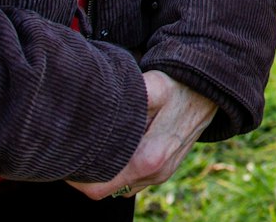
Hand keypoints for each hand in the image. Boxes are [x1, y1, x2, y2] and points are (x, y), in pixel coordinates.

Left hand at [69, 70, 217, 199]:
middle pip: (106, 190)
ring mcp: (159, 176)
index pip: (99, 188)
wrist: (210, 92)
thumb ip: (130, 99)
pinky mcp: (162, 172)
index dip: (77, 177)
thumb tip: (100, 106)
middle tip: (75, 147)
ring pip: (118, 187)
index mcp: (148, 158)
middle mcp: (155, 174)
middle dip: (87, 173)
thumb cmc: (179, 87)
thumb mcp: (154, 86)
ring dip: (104, 172)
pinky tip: (115, 147)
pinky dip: (118, 170)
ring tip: (94, 145)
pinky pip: (131, 181)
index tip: (66, 155)